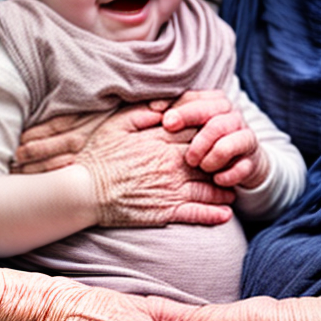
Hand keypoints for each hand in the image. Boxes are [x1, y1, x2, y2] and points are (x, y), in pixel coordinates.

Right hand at [16, 101, 234, 226]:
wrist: (84, 191)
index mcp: (161, 140)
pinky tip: (225, 214)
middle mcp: (171, 163)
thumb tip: (165, 107)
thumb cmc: (99, 156)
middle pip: (208, 159)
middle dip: (224, 161)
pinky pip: (195, 212)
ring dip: (224, 188)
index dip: (211, 133)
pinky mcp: (165, 211)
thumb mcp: (117, 124)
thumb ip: (144, 112)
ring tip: (234, 191)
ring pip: (207, 187)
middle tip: (236, 163)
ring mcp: (170, 188)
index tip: (221, 134)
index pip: (196, 133)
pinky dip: (213, 214)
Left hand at [162, 90, 270, 188]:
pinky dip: (227, 175)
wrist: (238, 158)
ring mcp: (244, 138)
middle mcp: (233, 117)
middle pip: (217, 123)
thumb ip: (172, 111)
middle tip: (187, 157)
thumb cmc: (203, 138)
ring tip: (201, 167)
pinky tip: (217, 179)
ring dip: (212, 158)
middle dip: (199, 141)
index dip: (183, 111)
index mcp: (216, 103)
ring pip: (230, 144)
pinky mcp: (252, 161)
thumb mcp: (188, 123)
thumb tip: (154, 107)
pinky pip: (242, 168)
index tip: (167, 123)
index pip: (200, 101)